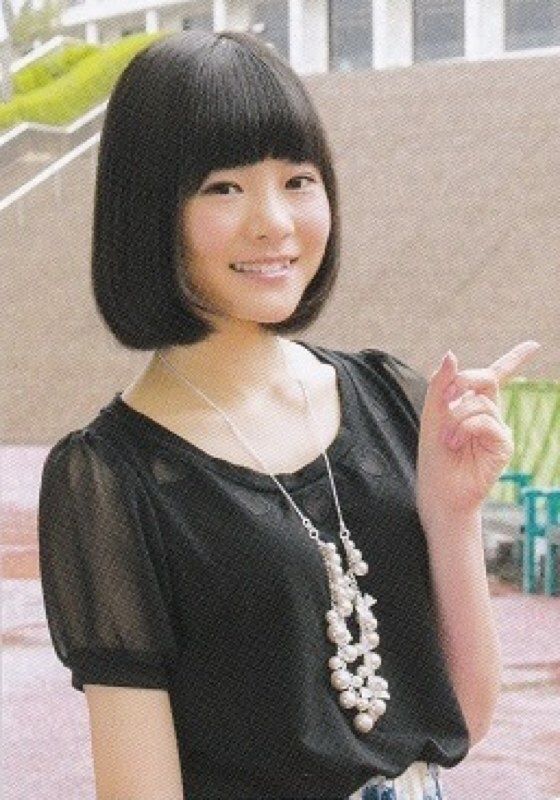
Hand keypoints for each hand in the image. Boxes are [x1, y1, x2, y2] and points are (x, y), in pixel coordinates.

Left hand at [416, 341, 541, 527]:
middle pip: (486, 378)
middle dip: (463, 381)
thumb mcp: (432, 414)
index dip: (515, 359)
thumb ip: (440, 383)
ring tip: (447, 438)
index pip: (496, 376)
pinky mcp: (504, 444)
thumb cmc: (434, 455)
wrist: (439, 490)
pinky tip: (456, 443)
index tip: (534, 346)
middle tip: (444, 400)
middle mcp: (490, 414)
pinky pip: (487, 421)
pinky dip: (466, 428)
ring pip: (480, 402)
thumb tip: (452, 353)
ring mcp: (499, 428)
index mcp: (473, 405)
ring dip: (456, 417)